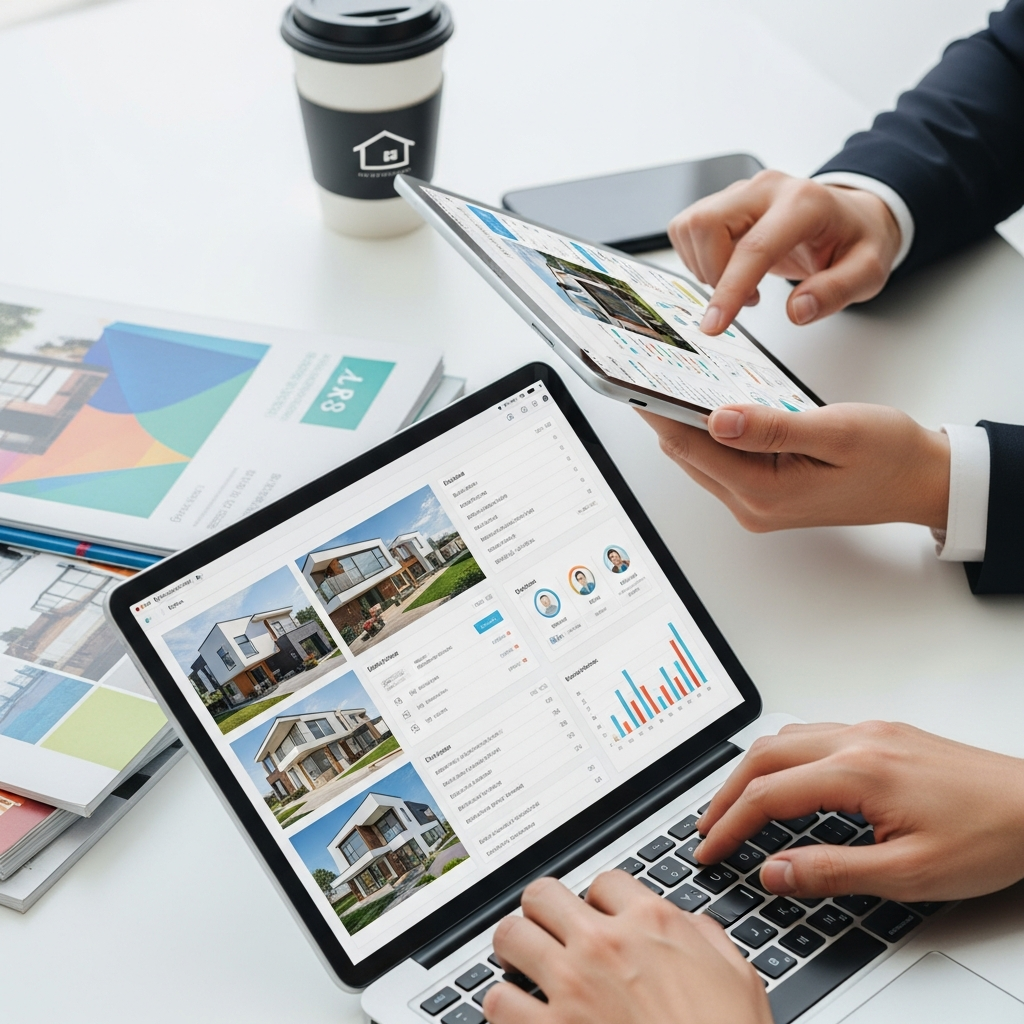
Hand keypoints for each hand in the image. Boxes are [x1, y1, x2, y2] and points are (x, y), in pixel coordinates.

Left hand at [483, 873, 770, 1023]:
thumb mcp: (738, 978)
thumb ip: (704, 938)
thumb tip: (689, 925)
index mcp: (651, 924)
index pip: (604, 882)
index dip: (601, 902)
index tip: (601, 918)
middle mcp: (604, 944)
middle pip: (543, 895)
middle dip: (545, 913)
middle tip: (549, 931)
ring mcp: (571, 987)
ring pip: (510, 936)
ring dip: (515, 950)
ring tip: (523, 965)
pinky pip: (497, 1000)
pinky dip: (502, 1005)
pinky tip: (517, 1012)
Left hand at [640, 402, 949, 530]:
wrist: (921, 482)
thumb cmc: (890, 457)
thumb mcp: (836, 432)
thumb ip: (773, 428)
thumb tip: (717, 418)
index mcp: (763, 492)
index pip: (689, 446)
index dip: (656, 409)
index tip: (630, 379)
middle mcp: (751, 505)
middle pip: (686, 453)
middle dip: (662, 412)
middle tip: (641, 368)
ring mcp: (755, 503)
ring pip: (700, 456)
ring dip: (683, 421)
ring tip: (665, 378)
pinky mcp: (763, 493)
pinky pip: (720, 459)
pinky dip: (709, 431)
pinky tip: (705, 402)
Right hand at [667, 170, 901, 333]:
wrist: (851, 216)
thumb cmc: (857, 241)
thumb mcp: (869, 272)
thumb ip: (836, 292)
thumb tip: (797, 311)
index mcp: (804, 203)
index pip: (754, 247)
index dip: (729, 290)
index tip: (714, 325)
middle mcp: (767, 189)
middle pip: (706, 225)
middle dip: (713, 273)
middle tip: (747, 297)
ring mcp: (743, 192)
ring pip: (691, 227)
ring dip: (705, 267)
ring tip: (743, 282)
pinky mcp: (725, 201)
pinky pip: (688, 229)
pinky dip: (699, 258)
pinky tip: (730, 267)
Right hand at [696, 722, 1023, 901]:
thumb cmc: (991, 836)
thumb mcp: (910, 874)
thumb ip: (832, 871)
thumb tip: (775, 871)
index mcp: (858, 771)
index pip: (769, 795)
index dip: (731, 825)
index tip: (711, 850)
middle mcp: (858, 739)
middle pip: (765, 755)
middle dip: (726, 792)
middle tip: (708, 827)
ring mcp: (871, 731)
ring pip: (786, 737)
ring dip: (752, 770)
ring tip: (736, 805)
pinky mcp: (884, 733)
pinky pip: (813, 733)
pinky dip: (782, 757)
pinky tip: (786, 779)